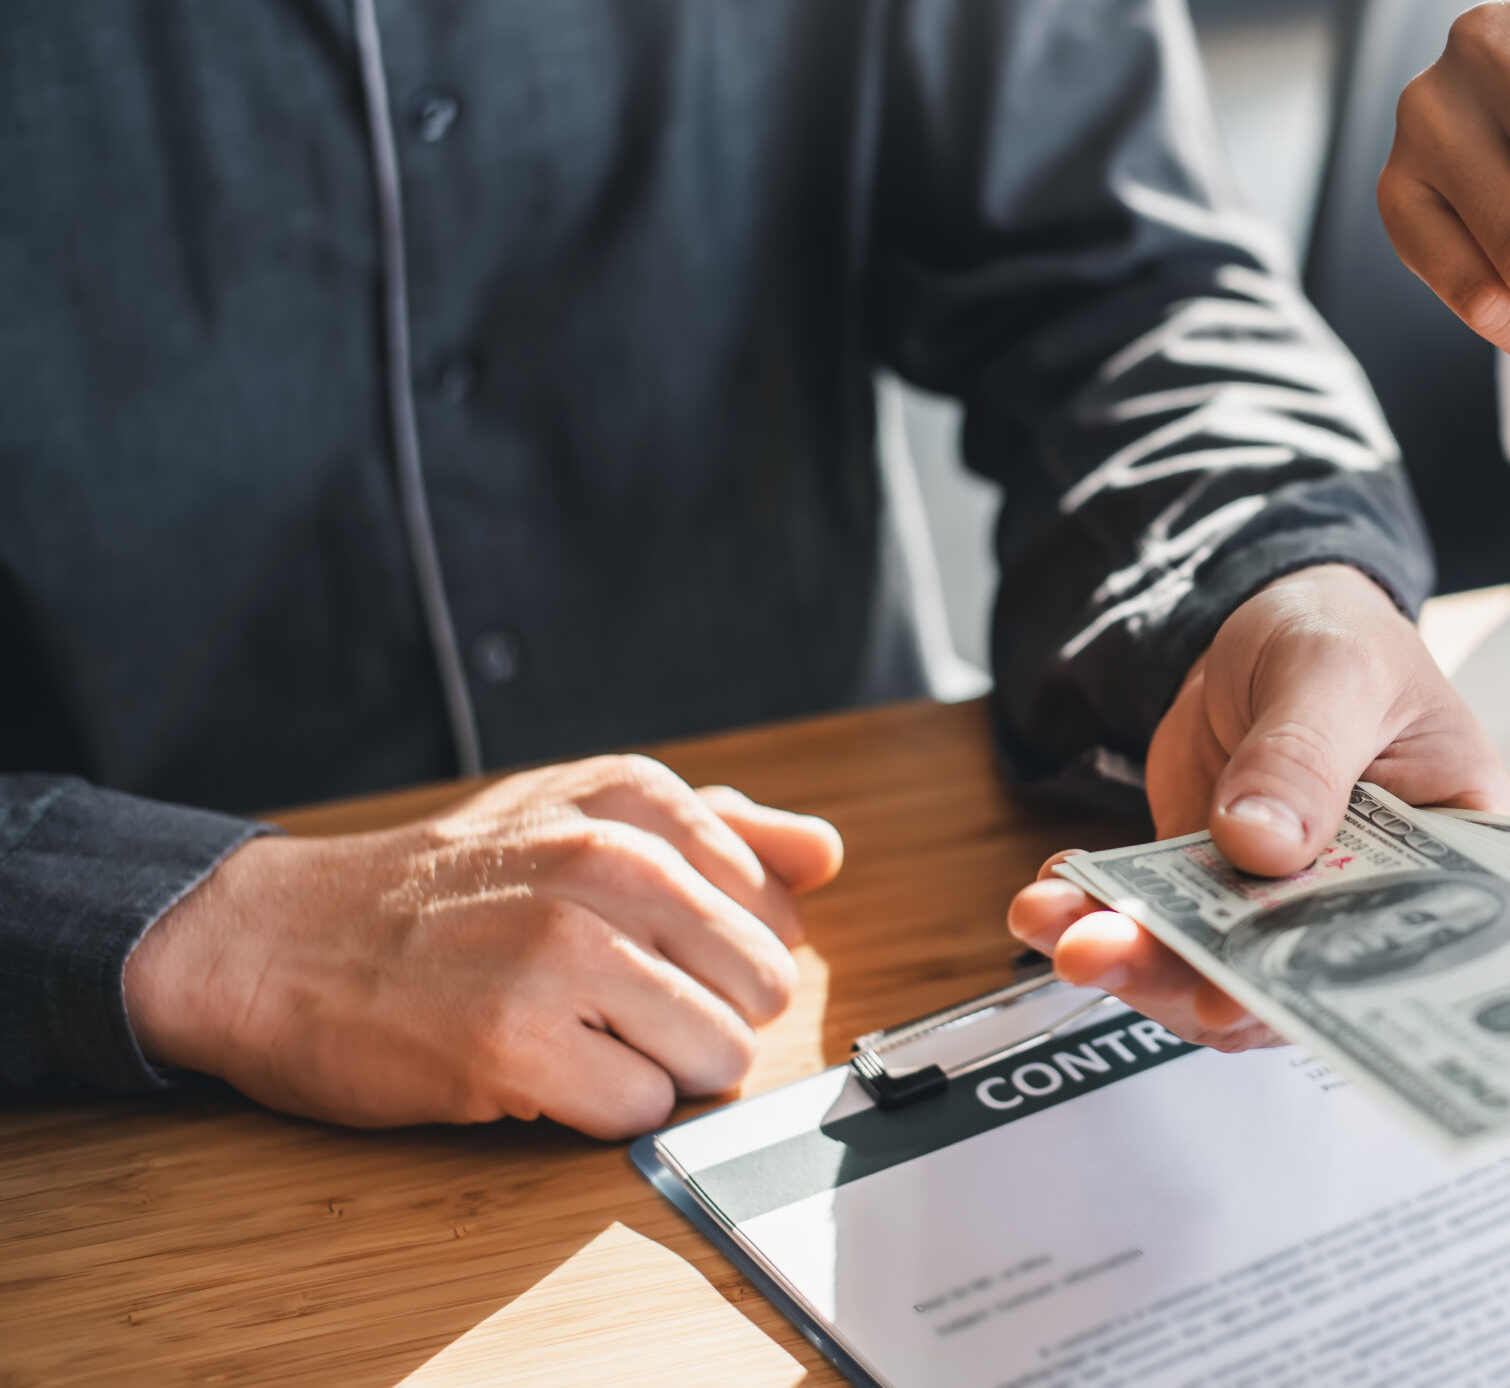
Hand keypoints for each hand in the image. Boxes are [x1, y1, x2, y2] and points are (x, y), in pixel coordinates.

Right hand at [126, 755, 843, 1138]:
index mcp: (639, 801)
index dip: (716, 957)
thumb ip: (723, 832)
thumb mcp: (582, 815)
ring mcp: (563, 952)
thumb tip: (826, 855)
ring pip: (719, 1056)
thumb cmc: (445, 890)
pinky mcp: (517, 1044)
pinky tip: (536, 1070)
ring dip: (655, 1069)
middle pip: (763, 991)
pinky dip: (598, 1111)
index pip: (780, 916)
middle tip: (608, 1003)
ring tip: (573, 1034)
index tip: (642, 951)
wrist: (278, 941)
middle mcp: (612, 862)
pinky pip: (641, 1111)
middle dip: (700, 1017)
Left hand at [1007, 565, 1509, 1050]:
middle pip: (1294, 981)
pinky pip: (1160, 926)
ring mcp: (1290, 906)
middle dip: (1188, 980)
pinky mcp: (1218, 891)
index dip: (1323, 995)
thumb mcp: (1334, 672)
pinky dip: (1098, 916)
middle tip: (1108, 955)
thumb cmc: (1339, 638)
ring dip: (1130, 956)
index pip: (1408, 956)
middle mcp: (1375, 904)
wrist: (1265, 623)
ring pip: (1213, 969)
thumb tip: (1260, 843)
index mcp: (1455, 860)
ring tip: (1054, 921)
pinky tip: (1054, 892)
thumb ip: (1304, 755)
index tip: (1230, 1000)